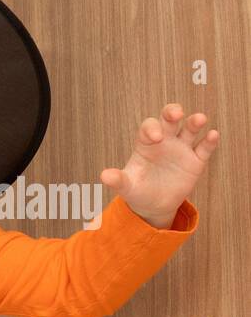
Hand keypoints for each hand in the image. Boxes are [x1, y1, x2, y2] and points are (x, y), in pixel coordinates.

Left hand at [100, 103, 218, 227]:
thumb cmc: (137, 190)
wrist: (153, 205)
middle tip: (176, 113)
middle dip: (172, 112)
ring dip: (195, 122)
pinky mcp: (196, 161)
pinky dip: (209, 141)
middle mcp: (165, 141)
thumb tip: (104, 176)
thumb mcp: (127, 187)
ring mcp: (181, 149)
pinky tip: (212, 135)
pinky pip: (204, 148)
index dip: (151, 128)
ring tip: (199, 119)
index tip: (155, 138)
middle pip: (169, 119)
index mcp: (146, 143)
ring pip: (190, 128)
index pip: (148, 127)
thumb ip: (118, 180)